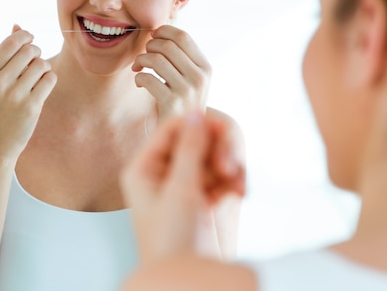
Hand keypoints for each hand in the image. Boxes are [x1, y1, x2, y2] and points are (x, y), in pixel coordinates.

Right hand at [0, 25, 56, 159]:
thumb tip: (18, 26)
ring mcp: (14, 95)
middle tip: (34, 63)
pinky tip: (42, 88)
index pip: (12, 42)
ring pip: (42, 65)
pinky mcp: (31, 106)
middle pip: (30, 51)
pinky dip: (50, 80)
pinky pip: (50, 79)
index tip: (31, 41)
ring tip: (37, 77)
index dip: (26, 37)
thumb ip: (5, 53)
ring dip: (44, 68)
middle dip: (36, 53)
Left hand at [121, 112, 245, 263]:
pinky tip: (240, 194)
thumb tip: (196, 113)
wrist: (188, 280)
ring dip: (231, 165)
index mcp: (145, 167)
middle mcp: (164, 171)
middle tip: (231, 166)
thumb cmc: (172, 241)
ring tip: (238, 185)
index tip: (221, 132)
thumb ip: (189, 149)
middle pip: (198, 138)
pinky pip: (224, 174)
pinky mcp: (205, 197)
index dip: (199, 124)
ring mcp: (186, 183)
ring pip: (215, 155)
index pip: (173, 127)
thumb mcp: (180, 190)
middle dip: (219, 149)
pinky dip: (234, 181)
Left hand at [132, 25, 210, 121]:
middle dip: (149, 47)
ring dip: (141, 61)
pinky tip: (140, 82)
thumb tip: (166, 24)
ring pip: (156, 60)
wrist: (181, 134)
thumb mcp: (190, 77)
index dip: (164, 31)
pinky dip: (139, 78)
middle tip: (144, 56)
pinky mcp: (172, 103)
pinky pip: (148, 78)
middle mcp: (200, 77)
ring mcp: (187, 91)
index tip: (153, 36)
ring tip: (138, 68)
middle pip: (167, 46)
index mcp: (206, 67)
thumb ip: (181, 55)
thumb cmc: (181, 101)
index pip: (183, 36)